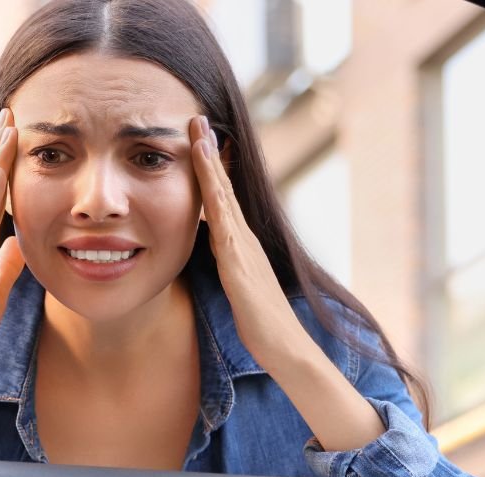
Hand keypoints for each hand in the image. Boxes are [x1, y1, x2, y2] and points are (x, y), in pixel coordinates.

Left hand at [189, 114, 317, 366]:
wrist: (287, 347)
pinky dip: (215, 195)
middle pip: (224, 187)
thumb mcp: (237, 288)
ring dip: (211, 163)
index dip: (210, 170)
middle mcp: (244, 238)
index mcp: (240, 245)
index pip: (222, 200)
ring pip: (224, 196)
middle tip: (197, 119)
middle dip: (210, 153)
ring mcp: (243, 247)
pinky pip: (223, 220)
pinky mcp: (239, 261)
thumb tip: (212, 254)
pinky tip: (206, 178)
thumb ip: (226, 267)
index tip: (198, 141)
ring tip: (199, 131)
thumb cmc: (262, 325)